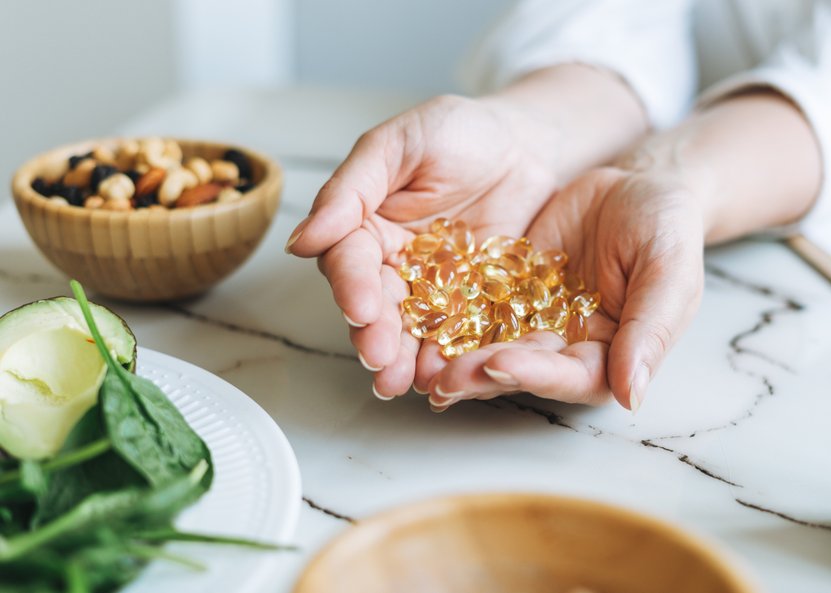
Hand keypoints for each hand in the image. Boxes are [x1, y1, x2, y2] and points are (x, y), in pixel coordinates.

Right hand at [286, 94, 560, 396]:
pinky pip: (461, 332)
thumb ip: (352, 188)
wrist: (526, 145)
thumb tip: (301, 240)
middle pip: (377, 305)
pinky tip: (448, 376)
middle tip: (379, 359)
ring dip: (406, 358)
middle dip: (375, 334)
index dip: (352, 286)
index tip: (360, 308)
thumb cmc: (459, 132)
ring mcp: (435, 287)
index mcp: (366, 226)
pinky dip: (452, 355)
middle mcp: (394, 263)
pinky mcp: (473, 302)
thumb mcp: (399, 144)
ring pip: (413, 328)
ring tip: (404, 383)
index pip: (350, 261)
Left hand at [424, 166, 705, 411]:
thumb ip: (652, 329)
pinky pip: (475, 306)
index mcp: (610, 355)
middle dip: (482, 374)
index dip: (536, 374)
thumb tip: (633, 395)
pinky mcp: (506, 291)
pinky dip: (448, 316)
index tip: (500, 364)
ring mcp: (532, 320)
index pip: (572, 377)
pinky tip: (418, 319)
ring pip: (490, 345)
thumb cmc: (666, 228)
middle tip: (443, 378)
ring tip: (419, 364)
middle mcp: (565, 347)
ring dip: (456, 358)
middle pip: (522, 369)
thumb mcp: (669, 270)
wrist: (637, 184)